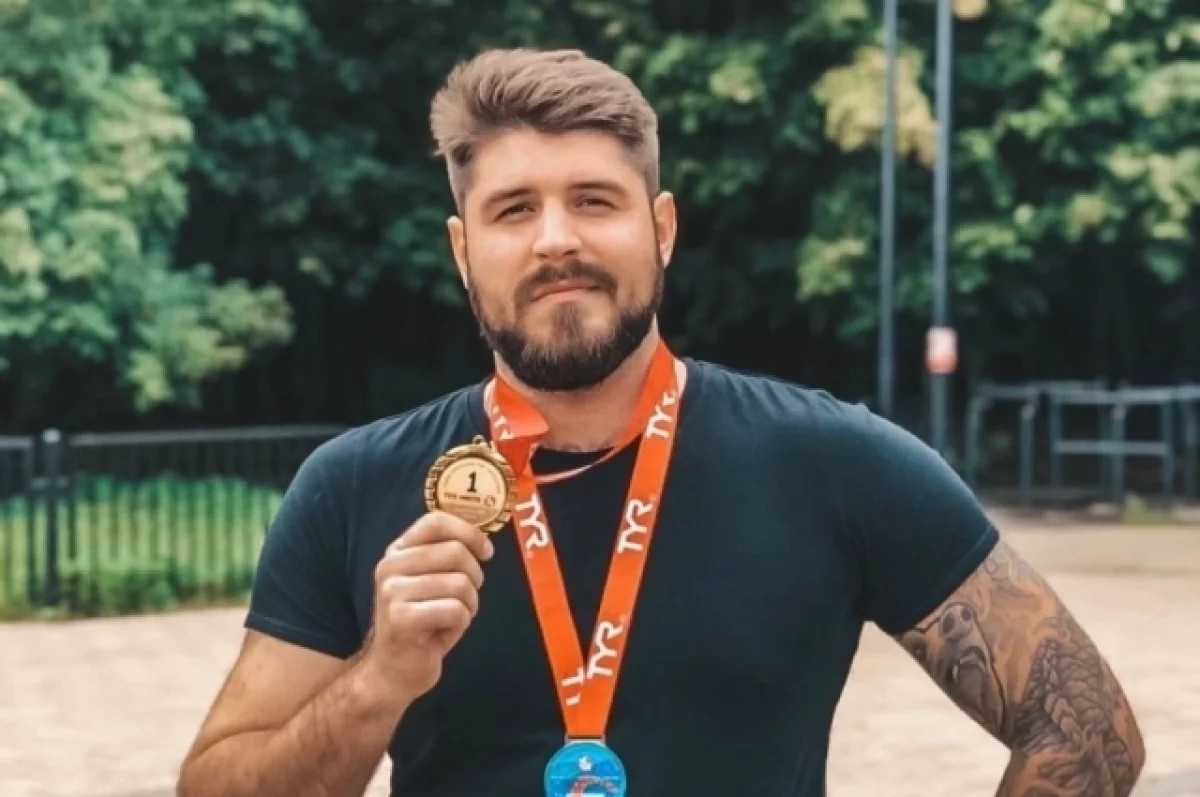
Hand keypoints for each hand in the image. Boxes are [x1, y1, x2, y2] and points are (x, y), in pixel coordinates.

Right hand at [359, 511, 494, 704]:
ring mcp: (392, 592)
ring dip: (469, 604)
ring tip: (452, 617)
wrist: (393, 671)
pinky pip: (455, 610)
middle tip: (466, 598)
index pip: (436, 521)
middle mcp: (390, 566)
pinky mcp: (401, 619)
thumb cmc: (422, 624)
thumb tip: (482, 537)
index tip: (486, 552)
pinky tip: (443, 632)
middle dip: (474, 577)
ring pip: (459, 583)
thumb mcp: (431, 581)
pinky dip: (461, 623)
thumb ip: (447, 555)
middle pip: (455, 552)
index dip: (469, 532)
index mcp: (398, 551)